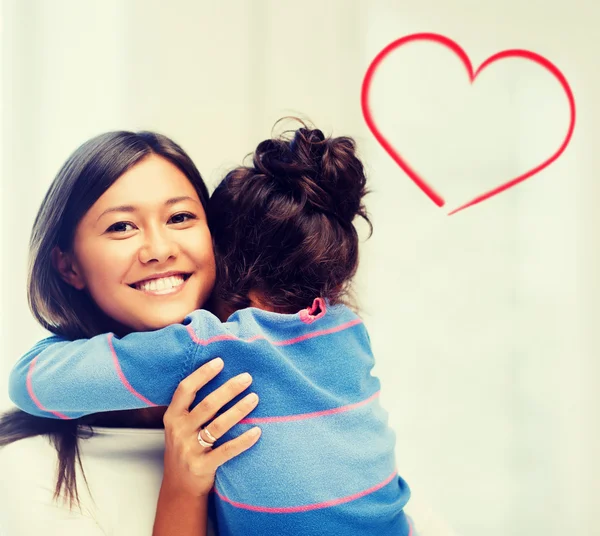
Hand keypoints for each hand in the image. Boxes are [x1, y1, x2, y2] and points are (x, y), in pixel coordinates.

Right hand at [161, 357, 260, 497]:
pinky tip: (257, 431)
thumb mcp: (180, 425)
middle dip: (229, 389)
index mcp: (172, 417)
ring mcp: (189, 450)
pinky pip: (226, 451)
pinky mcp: (202, 467)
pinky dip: (243, 440)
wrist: (180, 486)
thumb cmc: (186, 446)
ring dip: (239, 410)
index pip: (185, 390)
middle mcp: (179, 431)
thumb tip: (221, 375)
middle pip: (207, 405)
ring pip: (218, 426)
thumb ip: (193, 406)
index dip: (202, 374)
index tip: (220, 361)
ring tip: (255, 398)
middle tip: (247, 377)